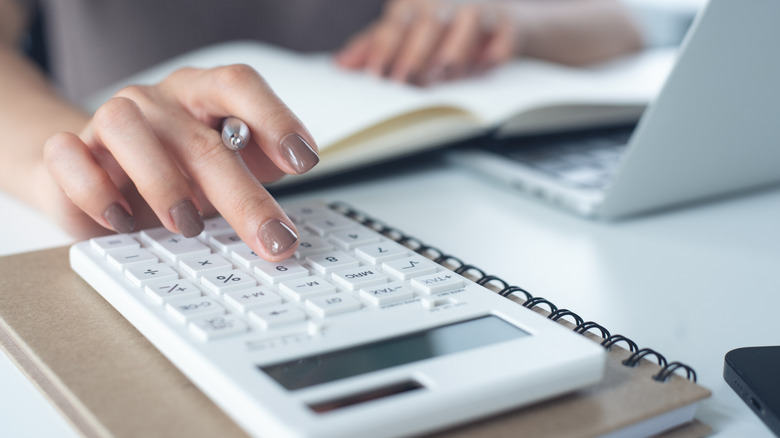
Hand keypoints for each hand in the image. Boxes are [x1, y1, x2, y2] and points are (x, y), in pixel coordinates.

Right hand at [40, 65, 318, 260]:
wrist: (102, 180)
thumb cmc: (175, 175)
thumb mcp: (224, 173)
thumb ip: (256, 177)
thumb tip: (285, 220)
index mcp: (203, 96)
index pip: (240, 85)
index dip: (275, 118)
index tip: (304, 160)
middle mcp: (158, 103)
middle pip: (201, 137)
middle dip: (244, 197)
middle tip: (272, 238)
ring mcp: (108, 121)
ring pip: (126, 126)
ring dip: (163, 182)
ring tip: (188, 226)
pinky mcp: (69, 151)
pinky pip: (68, 155)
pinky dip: (96, 190)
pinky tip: (122, 219)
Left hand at [336, 0, 523, 85]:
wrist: (498, 16)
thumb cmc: (443, 25)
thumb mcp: (405, 32)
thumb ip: (375, 46)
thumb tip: (342, 65)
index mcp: (417, 2)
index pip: (397, 23)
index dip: (385, 47)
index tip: (375, 73)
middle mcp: (447, 1)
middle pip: (429, 24)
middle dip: (415, 54)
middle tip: (403, 81)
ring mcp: (480, 9)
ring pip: (467, 26)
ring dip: (454, 52)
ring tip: (440, 74)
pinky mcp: (510, 24)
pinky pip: (502, 41)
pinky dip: (493, 54)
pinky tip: (482, 67)